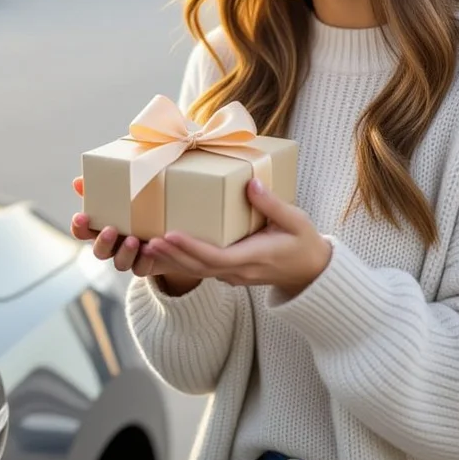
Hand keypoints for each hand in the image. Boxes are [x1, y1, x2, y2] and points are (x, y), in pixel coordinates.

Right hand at [70, 176, 168, 277]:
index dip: (78, 226)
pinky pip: (141, 268)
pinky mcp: (145, 264)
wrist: (170, 223)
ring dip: (125, 253)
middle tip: (111, 230)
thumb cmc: (140, 203)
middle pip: (99, 251)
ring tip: (134, 240)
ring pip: (120, 263)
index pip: (82, 231)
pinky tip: (150, 249)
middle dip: (103, 242)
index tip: (81, 216)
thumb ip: (102, 187)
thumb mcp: (124, 191)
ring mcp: (128, 257)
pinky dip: (144, 261)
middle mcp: (113, 245)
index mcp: (102, 227)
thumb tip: (79, 181)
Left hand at [145, 177, 331, 296]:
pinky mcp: (230, 272)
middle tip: (147, 240)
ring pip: (198, 271)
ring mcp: (234, 275)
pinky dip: (182, 261)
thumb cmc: (303, 242)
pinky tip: (163, 251)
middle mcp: (240, 270)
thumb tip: (250, 183)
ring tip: (147, 245)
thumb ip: (272, 204)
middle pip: (199, 267)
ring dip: (173, 259)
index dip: (191, 248)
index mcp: (254, 257)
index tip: (170, 235)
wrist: (311, 271)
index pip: (216, 257)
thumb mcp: (295, 220)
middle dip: (173, 255)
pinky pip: (202, 270)